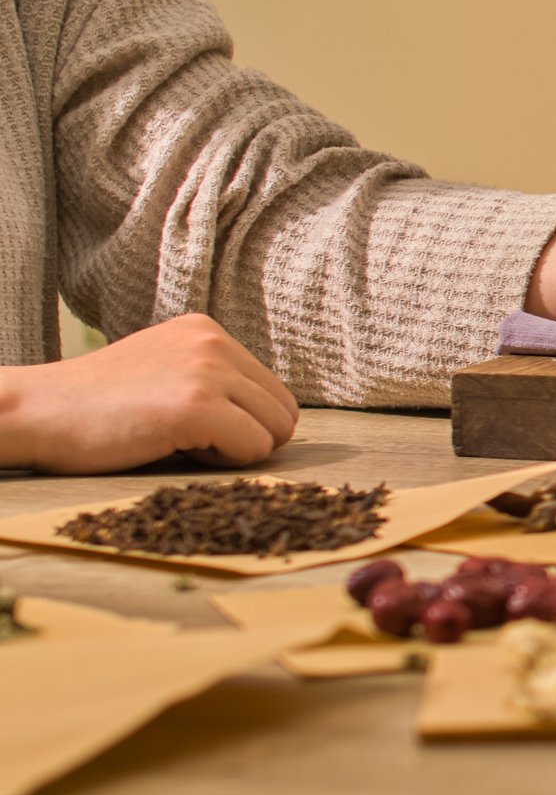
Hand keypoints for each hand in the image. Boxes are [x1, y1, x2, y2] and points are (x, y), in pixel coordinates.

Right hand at [0, 314, 300, 472]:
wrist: (33, 412)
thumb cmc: (94, 406)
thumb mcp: (162, 371)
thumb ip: (212, 381)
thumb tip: (271, 419)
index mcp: (207, 331)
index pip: (272, 391)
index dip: (240, 422)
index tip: (188, 423)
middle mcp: (214, 343)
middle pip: (283, 412)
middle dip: (246, 437)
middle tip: (186, 438)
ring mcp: (207, 371)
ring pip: (275, 432)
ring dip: (234, 450)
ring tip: (177, 440)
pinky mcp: (197, 405)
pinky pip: (254, 449)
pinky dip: (223, 462)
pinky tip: (174, 447)